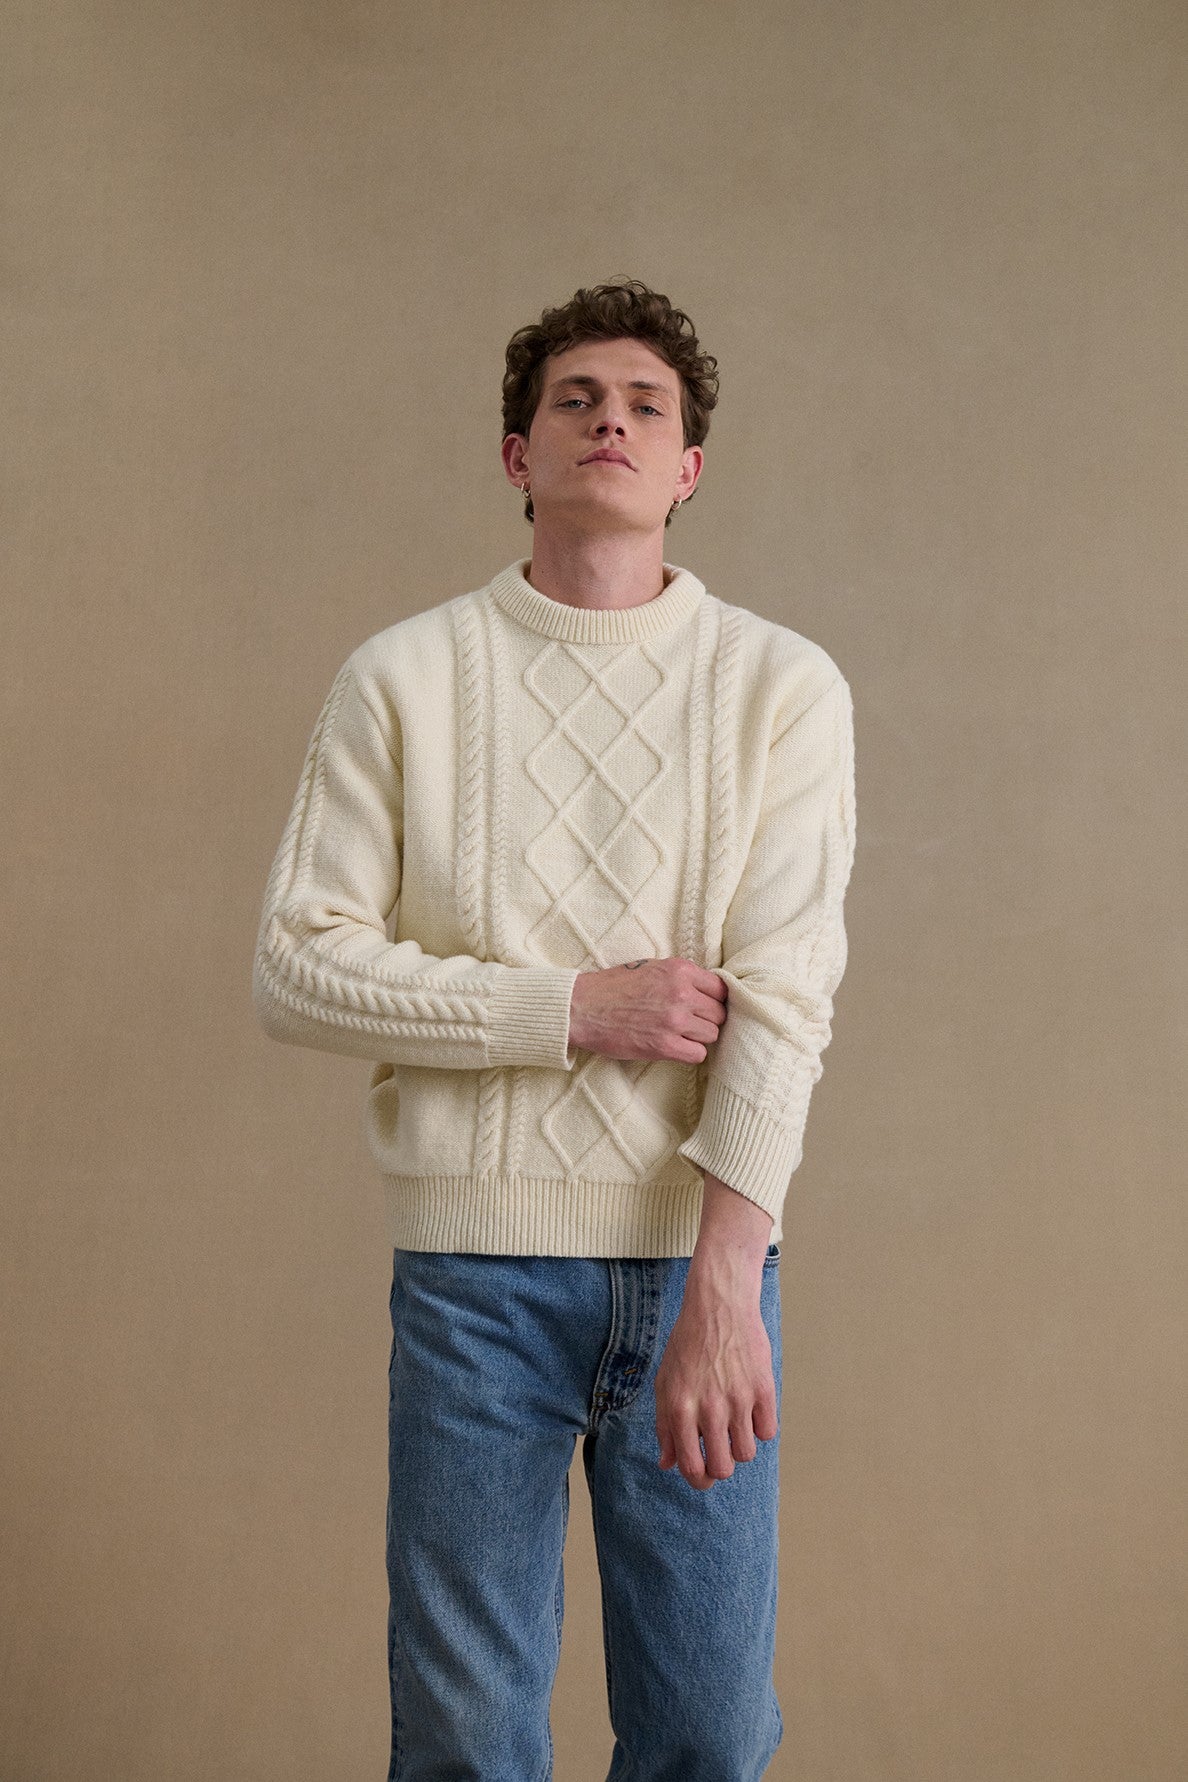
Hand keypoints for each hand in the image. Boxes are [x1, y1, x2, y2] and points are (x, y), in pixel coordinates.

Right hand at [568, 957, 726, 1062]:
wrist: (582, 1007)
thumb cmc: (613, 986)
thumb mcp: (651, 967)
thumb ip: (680, 977)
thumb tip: (707, 991)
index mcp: (679, 970)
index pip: (721, 988)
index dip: (714, 999)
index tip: (704, 1006)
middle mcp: (681, 993)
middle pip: (719, 1013)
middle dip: (707, 1019)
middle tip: (689, 1023)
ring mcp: (674, 1020)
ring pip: (712, 1034)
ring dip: (698, 1037)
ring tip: (679, 1035)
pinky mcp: (664, 1046)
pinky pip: (698, 1054)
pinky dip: (690, 1053)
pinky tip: (675, 1047)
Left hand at [654, 1269, 777, 1489]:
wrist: (719, 1305)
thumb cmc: (688, 1344)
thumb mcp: (665, 1381)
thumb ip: (664, 1426)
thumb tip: (668, 1464)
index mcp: (680, 1408)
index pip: (691, 1466)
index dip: (698, 1479)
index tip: (703, 1476)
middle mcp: (709, 1407)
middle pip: (722, 1469)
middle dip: (720, 1467)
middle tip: (720, 1452)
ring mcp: (738, 1399)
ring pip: (746, 1454)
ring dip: (740, 1445)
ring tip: (733, 1424)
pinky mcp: (763, 1389)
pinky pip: (767, 1431)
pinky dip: (759, 1427)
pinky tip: (750, 1409)